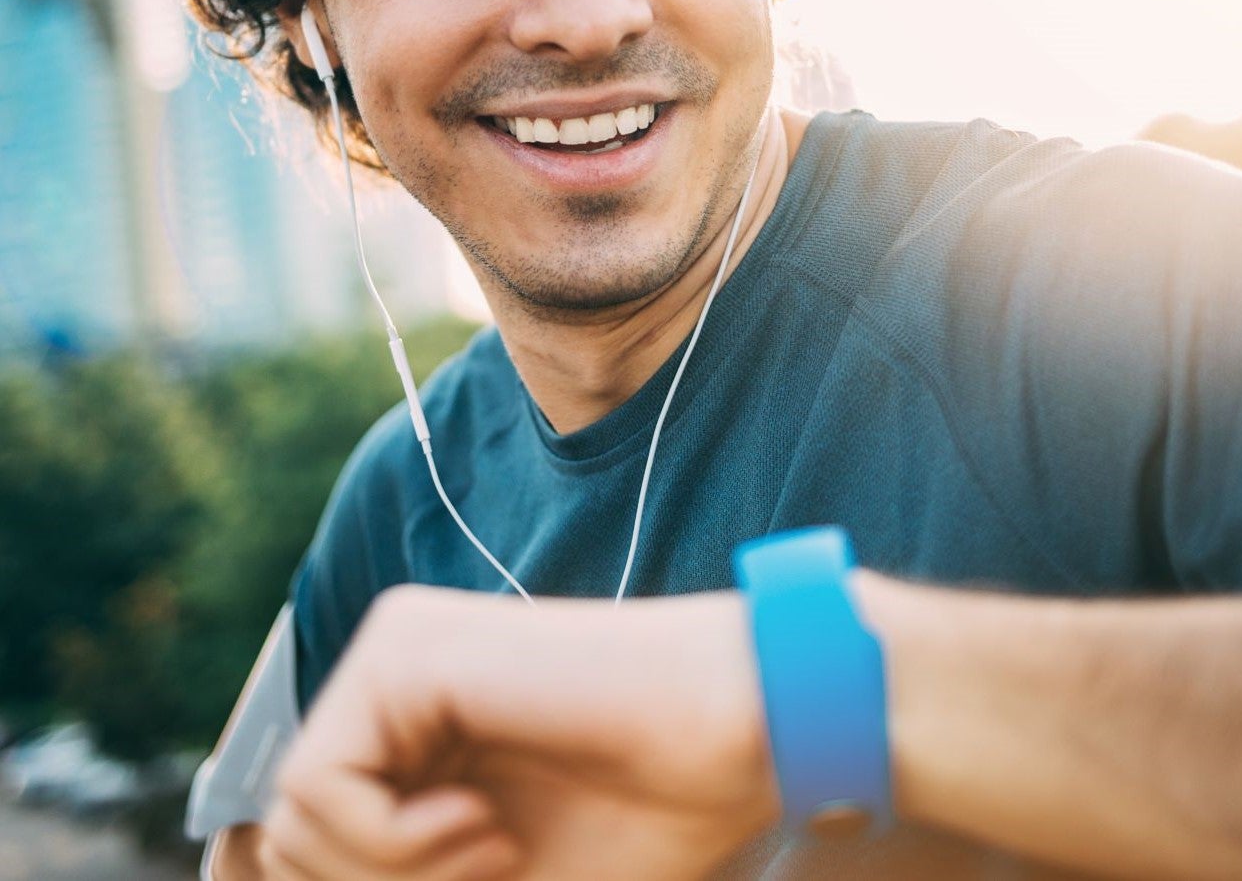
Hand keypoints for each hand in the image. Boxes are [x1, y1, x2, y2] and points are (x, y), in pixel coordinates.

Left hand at [259, 585, 779, 879]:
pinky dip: (391, 844)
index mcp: (414, 726)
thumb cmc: (639, 819)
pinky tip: (484, 824)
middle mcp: (391, 677)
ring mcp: (394, 651)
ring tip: (495, 852)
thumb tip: (250, 873)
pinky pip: (321, 785)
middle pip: (288, 840)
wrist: (727, 741)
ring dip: (393, 878)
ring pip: (296, 819)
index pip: (297, 839)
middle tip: (492, 872)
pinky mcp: (403, 648)